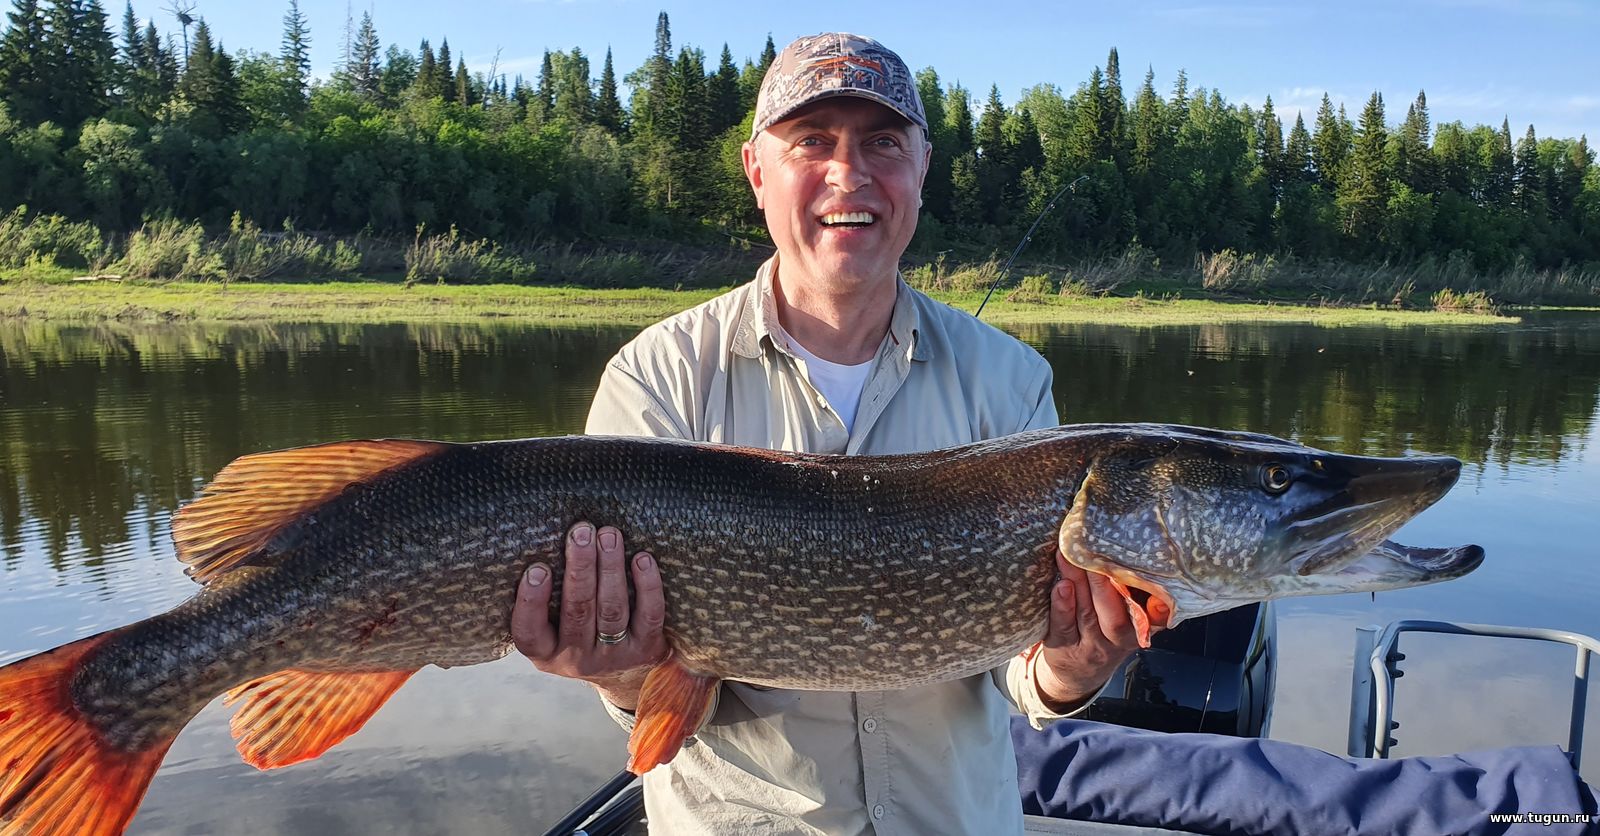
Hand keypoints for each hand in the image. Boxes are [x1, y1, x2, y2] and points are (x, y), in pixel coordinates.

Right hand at [511, 522, 668, 710]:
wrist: (623, 676)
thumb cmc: (579, 634)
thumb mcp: (552, 630)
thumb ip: (546, 601)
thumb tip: (544, 543)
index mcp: (545, 652)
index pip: (529, 632)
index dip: (531, 602)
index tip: (537, 568)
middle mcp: (577, 659)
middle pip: (578, 611)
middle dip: (580, 567)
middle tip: (581, 532)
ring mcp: (614, 657)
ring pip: (612, 609)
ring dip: (610, 568)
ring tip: (609, 535)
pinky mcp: (647, 650)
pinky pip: (649, 615)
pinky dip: (647, 586)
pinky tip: (642, 559)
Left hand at [1032, 550, 1144, 710]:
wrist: (1076, 673)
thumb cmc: (1105, 633)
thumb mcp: (1131, 622)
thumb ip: (1140, 597)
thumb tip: (1138, 554)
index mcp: (1140, 629)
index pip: (1153, 617)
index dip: (1156, 604)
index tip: (1152, 579)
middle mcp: (1117, 640)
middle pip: (1114, 614)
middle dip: (1104, 582)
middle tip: (1094, 552)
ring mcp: (1089, 645)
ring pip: (1087, 614)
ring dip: (1079, 583)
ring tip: (1070, 557)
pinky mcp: (1063, 646)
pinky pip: (1063, 626)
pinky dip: (1062, 605)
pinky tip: (1060, 585)